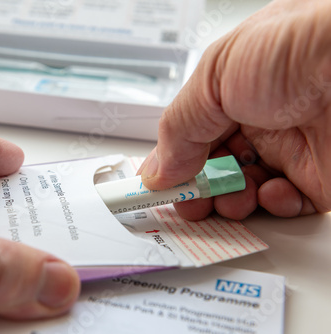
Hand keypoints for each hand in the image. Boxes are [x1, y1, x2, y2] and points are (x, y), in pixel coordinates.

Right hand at [139, 0, 330, 220]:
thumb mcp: (214, 79)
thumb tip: (157, 171)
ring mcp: (291, 148)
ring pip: (245, 190)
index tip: (156, 186)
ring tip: (229, 200)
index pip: (193, 134)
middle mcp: (262, 118)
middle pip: (216, 165)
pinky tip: (270, 194)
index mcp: (233, 88)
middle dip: (197, 189)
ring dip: (230, 201)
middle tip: (187, 202)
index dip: (173, 160)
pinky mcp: (319, 177)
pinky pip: (286, 205)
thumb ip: (178, 129)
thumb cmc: (298, 50)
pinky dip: (272, 207)